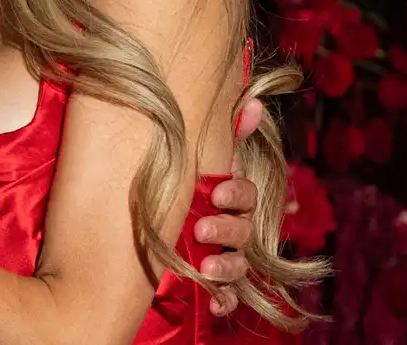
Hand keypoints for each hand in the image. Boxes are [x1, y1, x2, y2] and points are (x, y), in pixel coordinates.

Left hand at [196, 98, 262, 315]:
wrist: (151, 219)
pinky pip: (226, 295)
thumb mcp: (200, 155)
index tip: (216, 193)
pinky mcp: (213, 281)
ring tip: (206, 268)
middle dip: (228, 231)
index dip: (237, 194)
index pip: (248, 194)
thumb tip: (256, 104)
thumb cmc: (183, 178)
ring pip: (239, 266)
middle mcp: (235, 226)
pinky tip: (212, 303)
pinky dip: (222, 300)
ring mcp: (226, 254)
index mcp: (232, 196)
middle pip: (245, 232)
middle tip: (203, 228)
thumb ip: (228, 133)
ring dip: (227, 268)